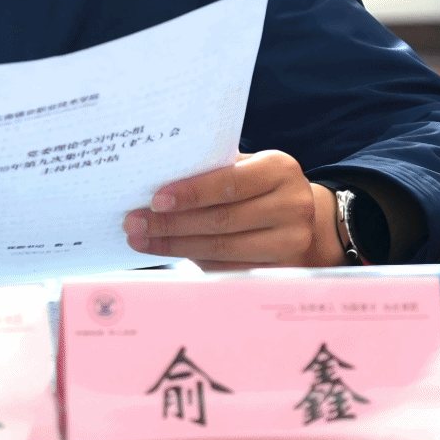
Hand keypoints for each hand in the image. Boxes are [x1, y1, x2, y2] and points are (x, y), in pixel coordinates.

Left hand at [122, 150, 341, 270]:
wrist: (304, 220)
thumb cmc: (260, 188)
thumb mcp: (248, 168)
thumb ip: (214, 170)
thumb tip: (157, 180)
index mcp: (280, 170)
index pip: (229, 183)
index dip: (190, 193)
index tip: (154, 200)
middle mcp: (292, 205)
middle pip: (222, 220)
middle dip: (172, 223)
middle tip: (134, 223)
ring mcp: (291, 243)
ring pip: (222, 248)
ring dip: (175, 245)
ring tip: (142, 239)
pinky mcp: (282, 271)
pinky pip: (229, 268)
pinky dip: (195, 261)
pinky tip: (168, 252)